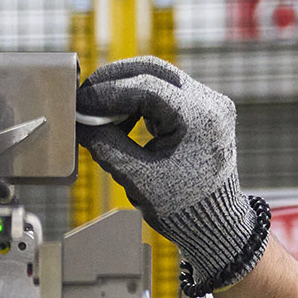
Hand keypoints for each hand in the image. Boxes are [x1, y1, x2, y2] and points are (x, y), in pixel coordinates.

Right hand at [75, 56, 271, 295]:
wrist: (216, 226)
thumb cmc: (182, 210)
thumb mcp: (137, 179)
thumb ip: (106, 146)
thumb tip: (80, 121)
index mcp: (199, 118)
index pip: (146, 87)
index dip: (107, 92)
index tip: (81, 102)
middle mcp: (210, 103)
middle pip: (154, 71)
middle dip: (114, 81)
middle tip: (85, 96)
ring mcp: (211, 104)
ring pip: (160, 77)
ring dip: (127, 89)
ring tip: (100, 111)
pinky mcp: (205, 110)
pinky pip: (168, 92)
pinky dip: (141, 100)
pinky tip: (122, 117)